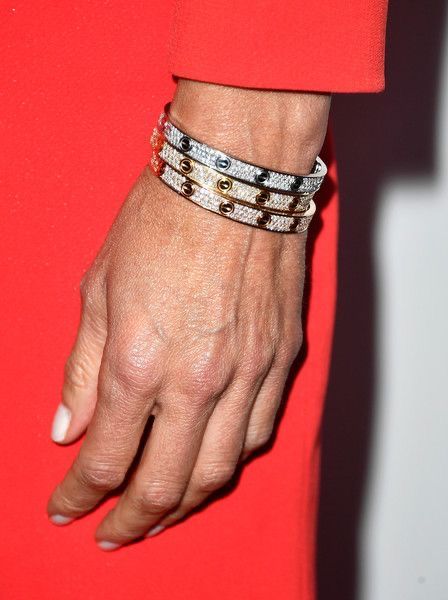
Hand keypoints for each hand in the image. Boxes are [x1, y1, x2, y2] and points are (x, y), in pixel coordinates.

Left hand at [47, 79, 329, 549]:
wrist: (232, 179)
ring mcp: (248, 372)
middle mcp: (198, 379)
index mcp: (139, 361)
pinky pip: (260, 431)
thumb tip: (66, 427)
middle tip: (114, 530)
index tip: (67, 506)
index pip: (105, 457)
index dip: (80, 493)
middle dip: (133, 519)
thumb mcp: (99, 290)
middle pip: (166, 483)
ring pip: (219, 469)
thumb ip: (84, 369)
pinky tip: (210, 460)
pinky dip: (230, 459)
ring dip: (184, 500)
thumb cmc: (161, 221)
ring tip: (161, 509)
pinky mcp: (281, 358)